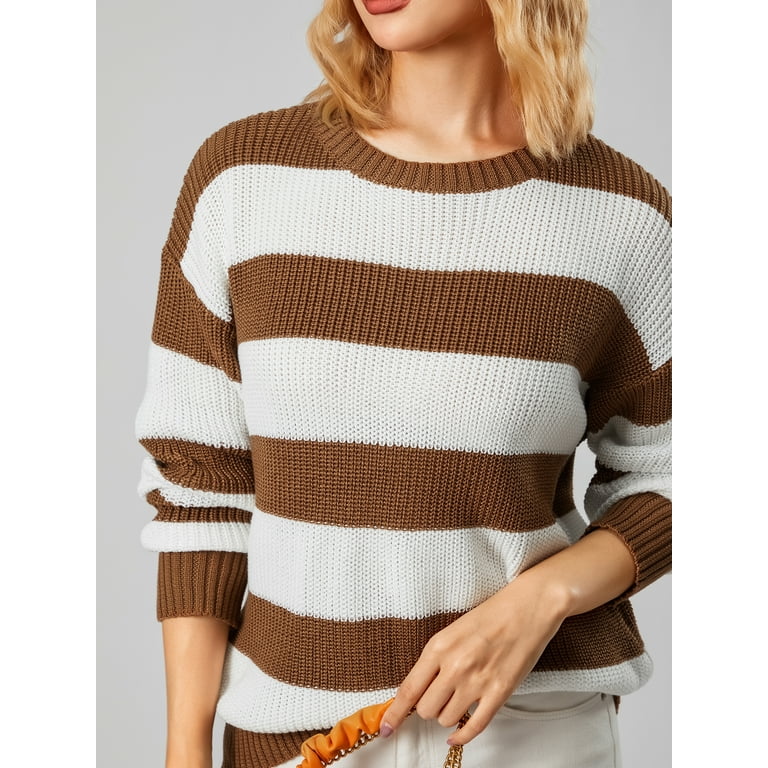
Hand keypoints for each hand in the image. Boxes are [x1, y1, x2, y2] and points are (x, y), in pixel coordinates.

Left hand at [378, 572, 569, 746]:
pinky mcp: (499, 692)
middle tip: (437, 698)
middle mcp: (455, 666)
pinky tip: (457, 734)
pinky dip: (462, 735)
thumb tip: (416, 691)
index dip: (395, 714)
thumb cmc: (490, 616)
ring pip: (446, 719)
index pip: (409, 689)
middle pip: (425, 709)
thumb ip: (433, 660)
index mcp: (439, 647)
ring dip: (447, 716)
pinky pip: (474, 727)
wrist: (526, 608)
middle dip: (427, 708)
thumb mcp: (452, 632)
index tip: (386, 728)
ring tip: (456, 701)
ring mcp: (478, 681)